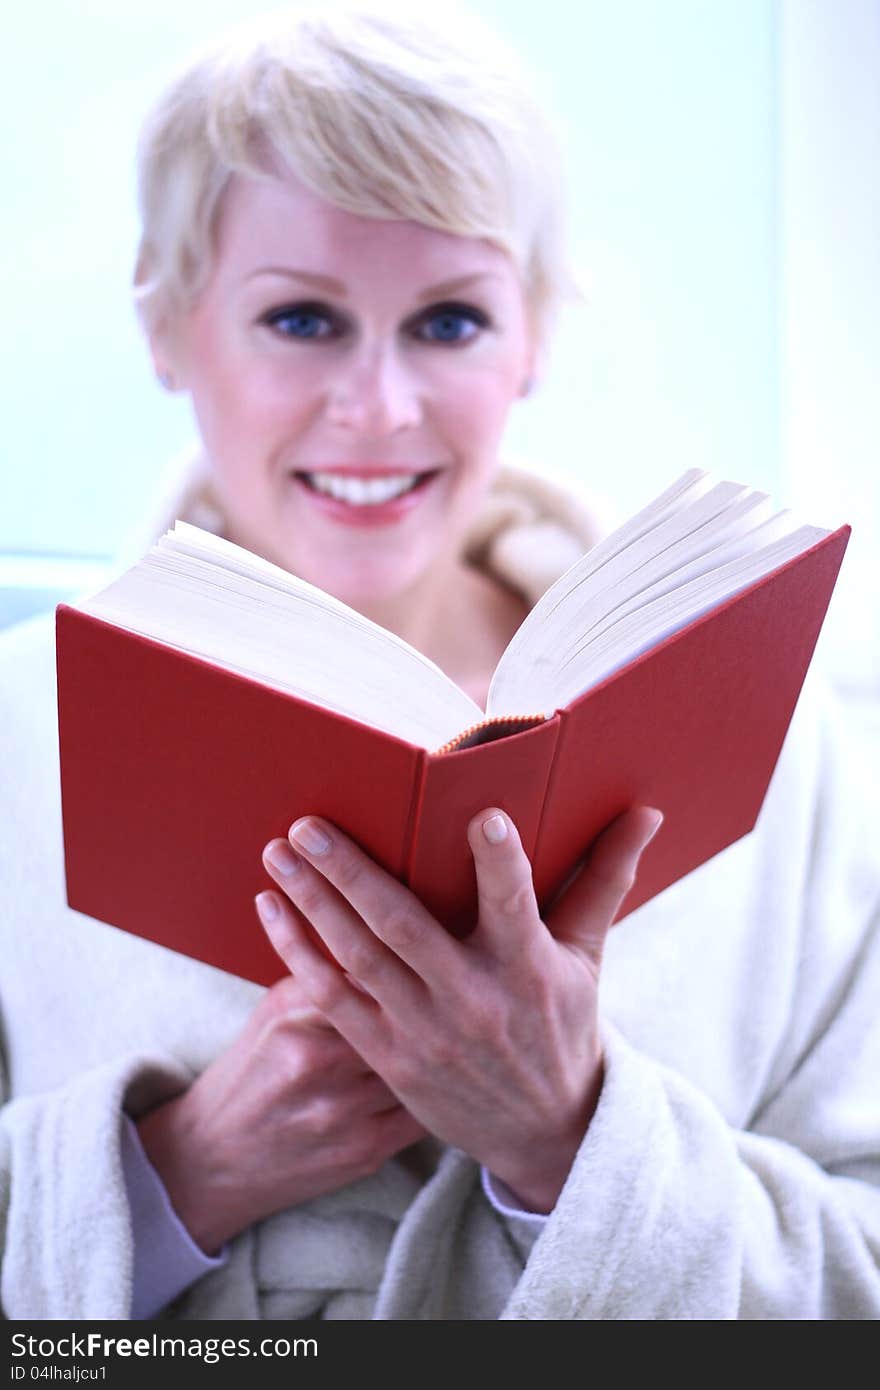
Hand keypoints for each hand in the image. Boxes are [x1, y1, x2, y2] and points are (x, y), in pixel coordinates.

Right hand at [136, 974, 424, 1252]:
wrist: (212, 1160)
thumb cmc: (252, 1073)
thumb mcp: (273, 1010)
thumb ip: (323, 974)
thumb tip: (382, 942)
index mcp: (295, 1018)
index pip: (372, 975)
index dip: (406, 966)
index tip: (425, 961)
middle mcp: (318, 1063)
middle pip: (405, 1020)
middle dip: (428, 1009)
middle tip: (447, 1002)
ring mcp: (343, 1112)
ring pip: (420, 1066)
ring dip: (434, 1054)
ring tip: (444, 1040)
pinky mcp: (364, 1151)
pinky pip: (423, 1113)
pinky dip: (431, 1095)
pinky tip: (432, 1084)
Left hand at [257, 804, 661, 1212]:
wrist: (543, 1132)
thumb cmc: (564, 1025)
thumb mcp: (588, 957)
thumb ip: (605, 879)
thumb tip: (647, 812)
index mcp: (529, 970)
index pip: (516, 907)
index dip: (501, 865)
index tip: (484, 818)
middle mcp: (473, 1001)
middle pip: (403, 929)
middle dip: (351, 874)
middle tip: (308, 824)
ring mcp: (424, 1032)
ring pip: (357, 959)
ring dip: (312, 903)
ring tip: (278, 854)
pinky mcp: (389, 1056)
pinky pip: (334, 999)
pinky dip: (299, 954)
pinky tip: (272, 911)